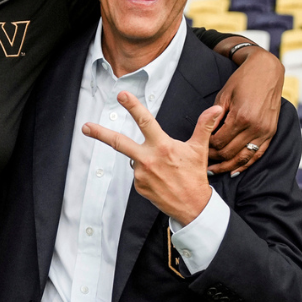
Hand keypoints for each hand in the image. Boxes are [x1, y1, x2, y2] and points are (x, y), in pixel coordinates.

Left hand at [81, 91, 223, 225]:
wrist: (192, 206)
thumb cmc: (195, 176)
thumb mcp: (199, 149)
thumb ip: (204, 126)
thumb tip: (216, 109)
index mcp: (162, 146)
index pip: (145, 121)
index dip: (133, 106)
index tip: (121, 95)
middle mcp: (148, 159)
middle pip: (119, 142)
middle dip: (100, 133)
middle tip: (85, 126)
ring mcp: (141, 174)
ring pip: (136, 158)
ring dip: (146, 159)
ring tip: (165, 171)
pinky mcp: (138, 186)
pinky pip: (138, 173)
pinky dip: (147, 172)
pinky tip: (160, 179)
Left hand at [208, 47, 282, 175]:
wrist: (266, 71)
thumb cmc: (242, 80)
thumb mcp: (223, 96)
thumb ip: (215, 117)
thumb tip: (205, 135)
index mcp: (241, 116)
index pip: (218, 141)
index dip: (206, 148)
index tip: (197, 149)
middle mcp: (255, 126)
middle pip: (229, 152)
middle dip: (214, 159)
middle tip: (202, 163)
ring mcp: (265, 131)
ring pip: (244, 158)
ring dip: (228, 166)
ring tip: (215, 170)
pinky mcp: (271, 132)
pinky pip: (258, 154)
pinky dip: (245, 164)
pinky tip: (234, 170)